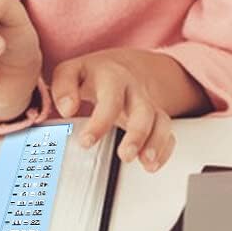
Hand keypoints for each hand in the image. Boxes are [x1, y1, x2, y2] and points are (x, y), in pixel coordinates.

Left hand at [51, 48, 177, 172]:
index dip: (100, 122)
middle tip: (124, 155)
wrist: (117, 66)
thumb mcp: (70, 72)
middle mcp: (133, 90)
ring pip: (161, 121)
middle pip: (144, 110)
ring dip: (156, 144)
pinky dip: (164, 149)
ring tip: (146, 163)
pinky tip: (151, 164)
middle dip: (137, 134)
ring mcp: (147, 104)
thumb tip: (66, 109)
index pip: (110, 99)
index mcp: (112, 76)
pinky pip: (168, 133)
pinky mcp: (155, 118)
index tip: (86, 142)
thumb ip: (63, 87)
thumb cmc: (91, 73)